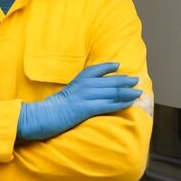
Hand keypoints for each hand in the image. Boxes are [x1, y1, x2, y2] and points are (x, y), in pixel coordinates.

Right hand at [18, 62, 140, 140]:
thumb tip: (85, 93)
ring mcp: (86, 96)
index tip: (118, 65)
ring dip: (127, 92)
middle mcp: (84, 85)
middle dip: (124, 80)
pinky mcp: (87, 108)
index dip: (108, 67)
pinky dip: (120, 103)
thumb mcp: (65, 94)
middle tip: (136, 80)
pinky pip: (108, 104)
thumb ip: (76, 90)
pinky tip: (129, 103)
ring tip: (138, 92)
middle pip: (109, 81)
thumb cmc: (52, 108)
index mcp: (78, 80)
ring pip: (111, 92)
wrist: (42, 116)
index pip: (95, 70)